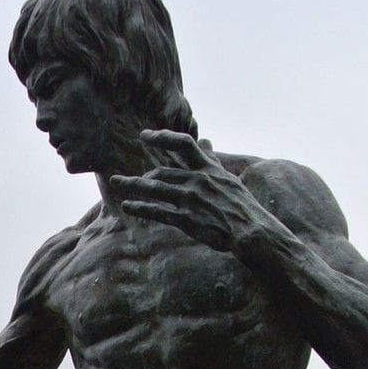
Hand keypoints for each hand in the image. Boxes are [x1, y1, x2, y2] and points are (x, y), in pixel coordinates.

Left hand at [109, 129, 262, 251]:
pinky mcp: (187, 219)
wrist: (250, 232)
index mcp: (208, 168)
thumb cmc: (240, 205)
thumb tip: (206, 141)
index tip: (145, 136)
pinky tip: (127, 205)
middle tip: (125, 178)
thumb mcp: (227, 178)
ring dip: (132, 185)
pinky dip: (140, 207)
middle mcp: (197, 180)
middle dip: (141, 174)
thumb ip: (211, 160)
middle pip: (161, 172)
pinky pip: (158, 211)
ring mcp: (191, 199)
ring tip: (116, 183)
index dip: (162, 137)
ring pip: (154, 188)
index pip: (183, 144)